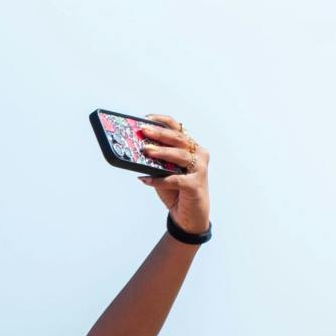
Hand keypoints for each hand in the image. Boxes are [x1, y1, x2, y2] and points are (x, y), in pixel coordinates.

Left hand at [137, 115, 210, 231]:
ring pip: (179, 156)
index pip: (178, 129)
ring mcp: (199, 169)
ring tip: (145, 150)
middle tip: (143, 131)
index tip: (146, 118)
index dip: (163, 121)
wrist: (189, 217)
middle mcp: (198, 155)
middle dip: (159, 134)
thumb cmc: (176, 191)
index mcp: (191, 148)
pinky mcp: (195, 185)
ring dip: (161, 152)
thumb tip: (136, 149)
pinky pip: (175, 179)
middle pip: (178, 139)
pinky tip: (145, 180)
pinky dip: (159, 180)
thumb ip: (156, 161)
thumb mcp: (164, 172)